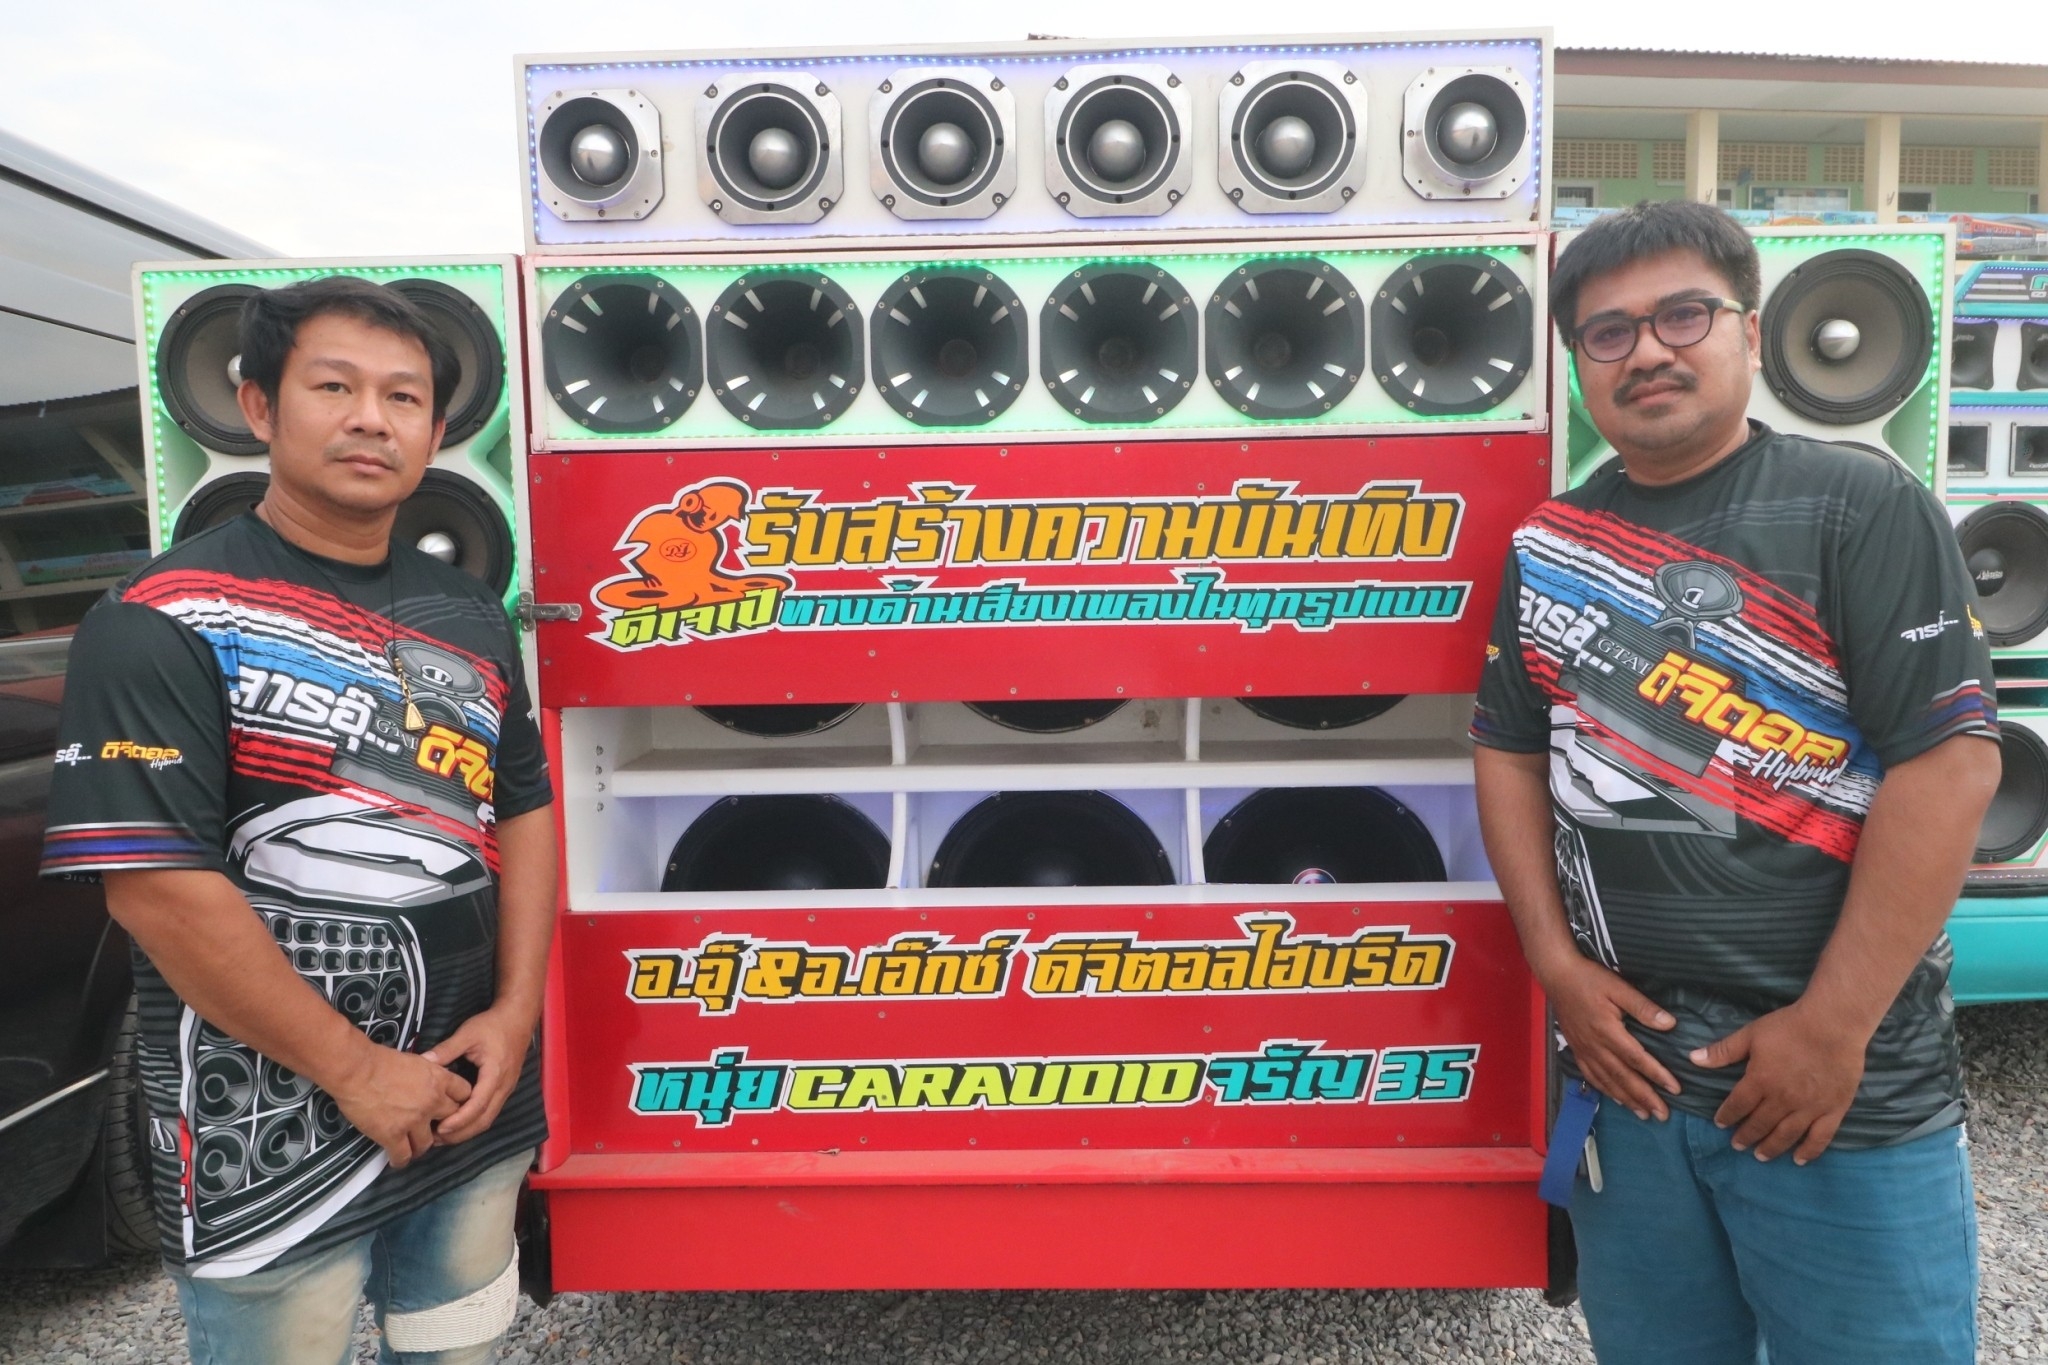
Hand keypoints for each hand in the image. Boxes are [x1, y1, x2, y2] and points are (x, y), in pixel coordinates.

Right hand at [328, 1047, 470, 1169]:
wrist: (356, 1069)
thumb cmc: (380, 1059)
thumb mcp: (416, 1060)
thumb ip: (428, 1074)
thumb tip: (428, 1081)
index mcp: (439, 1079)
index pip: (464, 1094)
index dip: (457, 1101)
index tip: (449, 1107)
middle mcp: (432, 1101)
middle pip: (451, 1121)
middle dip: (443, 1126)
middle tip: (431, 1129)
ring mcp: (414, 1120)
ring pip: (427, 1144)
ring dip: (420, 1146)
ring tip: (412, 1146)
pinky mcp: (393, 1135)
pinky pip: (404, 1156)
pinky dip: (400, 1160)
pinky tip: (397, 1159)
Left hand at [423, 1006, 534, 1145]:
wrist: (518, 1018)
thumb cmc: (493, 1025)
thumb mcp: (467, 1033)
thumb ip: (446, 1049)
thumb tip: (423, 1062)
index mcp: (495, 1074)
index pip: (478, 1105)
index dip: (459, 1120)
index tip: (439, 1128)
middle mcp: (503, 1087)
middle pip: (484, 1120)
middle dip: (461, 1133)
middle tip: (435, 1140)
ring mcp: (505, 1090)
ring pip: (487, 1119)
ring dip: (467, 1131)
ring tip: (442, 1137)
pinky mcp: (503, 1089)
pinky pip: (489, 1112)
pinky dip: (473, 1122)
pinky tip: (456, 1123)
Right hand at [1540, 953, 1680, 1120]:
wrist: (1557, 976)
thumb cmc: (1589, 979)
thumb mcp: (1618, 987)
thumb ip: (1643, 1007)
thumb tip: (1670, 1024)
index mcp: (1607, 1030)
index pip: (1637, 1059)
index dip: (1657, 1075)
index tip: (1675, 1090)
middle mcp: (1595, 1046)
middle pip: (1623, 1077)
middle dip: (1644, 1097)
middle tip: (1663, 1115)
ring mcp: (1584, 1050)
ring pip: (1608, 1081)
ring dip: (1627, 1100)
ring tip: (1644, 1114)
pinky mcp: (1577, 1050)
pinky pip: (1592, 1076)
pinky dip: (1606, 1090)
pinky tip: (1617, 1098)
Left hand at [1691, 1001, 1865, 1163]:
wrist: (1833, 1024)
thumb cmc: (1789, 1027)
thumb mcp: (1751, 1034)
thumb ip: (1723, 1051)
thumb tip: (1693, 1059)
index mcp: (1760, 1081)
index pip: (1738, 1106)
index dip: (1727, 1116)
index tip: (1720, 1124)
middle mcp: (1783, 1100)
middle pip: (1760, 1124)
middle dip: (1746, 1136)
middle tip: (1737, 1145)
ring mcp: (1809, 1108)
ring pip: (1786, 1135)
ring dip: (1771, 1148)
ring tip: (1760, 1156)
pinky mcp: (1833, 1110)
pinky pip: (1820, 1137)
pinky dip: (1809, 1151)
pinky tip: (1799, 1160)